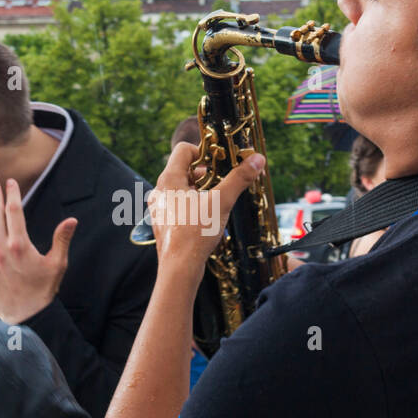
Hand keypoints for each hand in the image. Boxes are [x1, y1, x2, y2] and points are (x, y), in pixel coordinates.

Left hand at [0, 172, 76, 324]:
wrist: (26, 318)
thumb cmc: (44, 290)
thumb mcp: (57, 265)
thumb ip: (62, 240)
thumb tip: (72, 220)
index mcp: (21, 245)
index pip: (14, 211)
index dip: (11, 193)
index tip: (9, 181)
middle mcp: (1, 250)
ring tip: (6, 247)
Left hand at [149, 142, 264, 278]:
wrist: (179, 268)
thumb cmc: (195, 234)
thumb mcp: (222, 202)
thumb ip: (239, 179)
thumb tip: (257, 159)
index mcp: (169, 179)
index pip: (183, 150)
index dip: (203, 151)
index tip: (220, 162)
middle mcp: (160, 191)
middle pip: (183, 169)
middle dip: (205, 173)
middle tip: (222, 181)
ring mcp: (160, 208)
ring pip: (181, 188)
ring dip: (199, 189)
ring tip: (216, 200)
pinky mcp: (164, 222)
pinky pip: (178, 204)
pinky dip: (193, 204)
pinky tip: (206, 216)